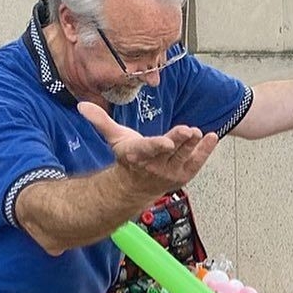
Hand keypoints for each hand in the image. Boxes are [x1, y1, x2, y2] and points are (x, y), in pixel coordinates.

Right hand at [79, 102, 217, 191]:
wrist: (136, 186)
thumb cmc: (129, 158)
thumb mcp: (115, 138)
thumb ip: (101, 122)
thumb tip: (81, 106)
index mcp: (137, 155)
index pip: (148, 149)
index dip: (158, 146)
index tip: (166, 142)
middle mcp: (155, 166)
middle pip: (169, 152)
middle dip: (179, 141)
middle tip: (190, 130)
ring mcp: (170, 172)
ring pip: (183, 157)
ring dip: (193, 145)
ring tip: (200, 132)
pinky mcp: (183, 175)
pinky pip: (195, 162)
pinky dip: (204, 151)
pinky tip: (212, 137)